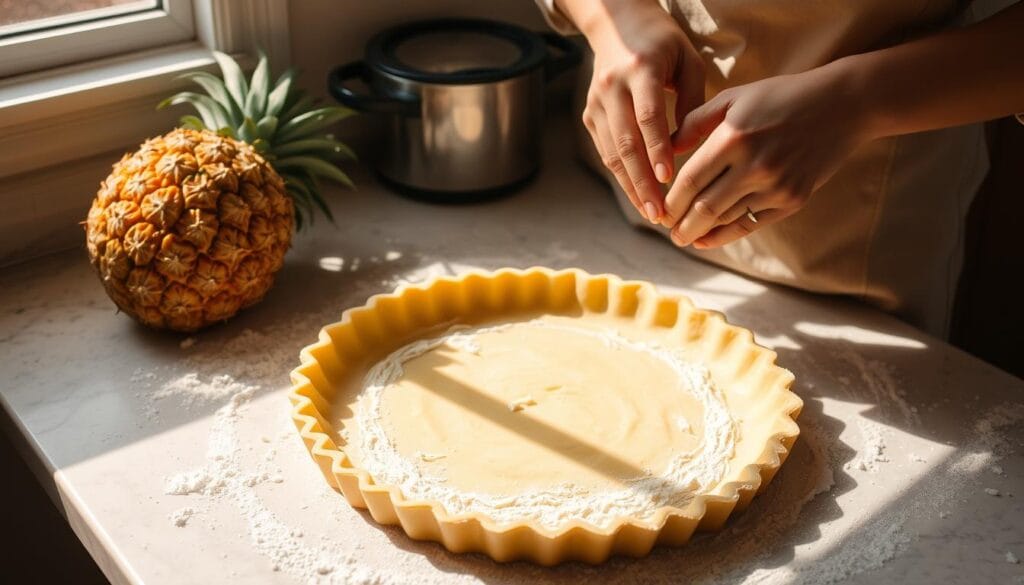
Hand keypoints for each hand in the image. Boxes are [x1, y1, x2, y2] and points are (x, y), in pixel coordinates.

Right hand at [575, 0, 704, 222]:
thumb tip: (685, 149)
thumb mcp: (689, 61)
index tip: (668, 178)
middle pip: (625, 142)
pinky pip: (606, 150)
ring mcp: (596, 102)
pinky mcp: (590, 114)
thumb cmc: (664, 44)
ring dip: (631, 186)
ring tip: (651, 213)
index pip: (648, 115)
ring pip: (611, 153)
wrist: (618, 24)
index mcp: (640, 69)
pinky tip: (639, 195)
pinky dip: (622, 175)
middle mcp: (612, 86)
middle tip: (659, 212)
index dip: (657, 149)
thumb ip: (693, 103)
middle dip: (642, 182)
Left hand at [662, 62, 871, 247]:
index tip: (658, 210)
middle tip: (666, 231)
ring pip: (727, 219)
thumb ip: (696, 121)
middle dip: (680, 224)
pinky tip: (708, 239)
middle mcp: (754, 165)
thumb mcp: (734, 98)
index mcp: (734, 137)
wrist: (843, 105)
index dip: (670, 201)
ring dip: (700, 233)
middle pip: (705, 207)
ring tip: (684, 236)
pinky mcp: (793, 200)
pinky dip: (726, 234)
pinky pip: (751, 224)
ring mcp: (776, 186)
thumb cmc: (780, 97)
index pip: (691, 180)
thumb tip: (667, 148)